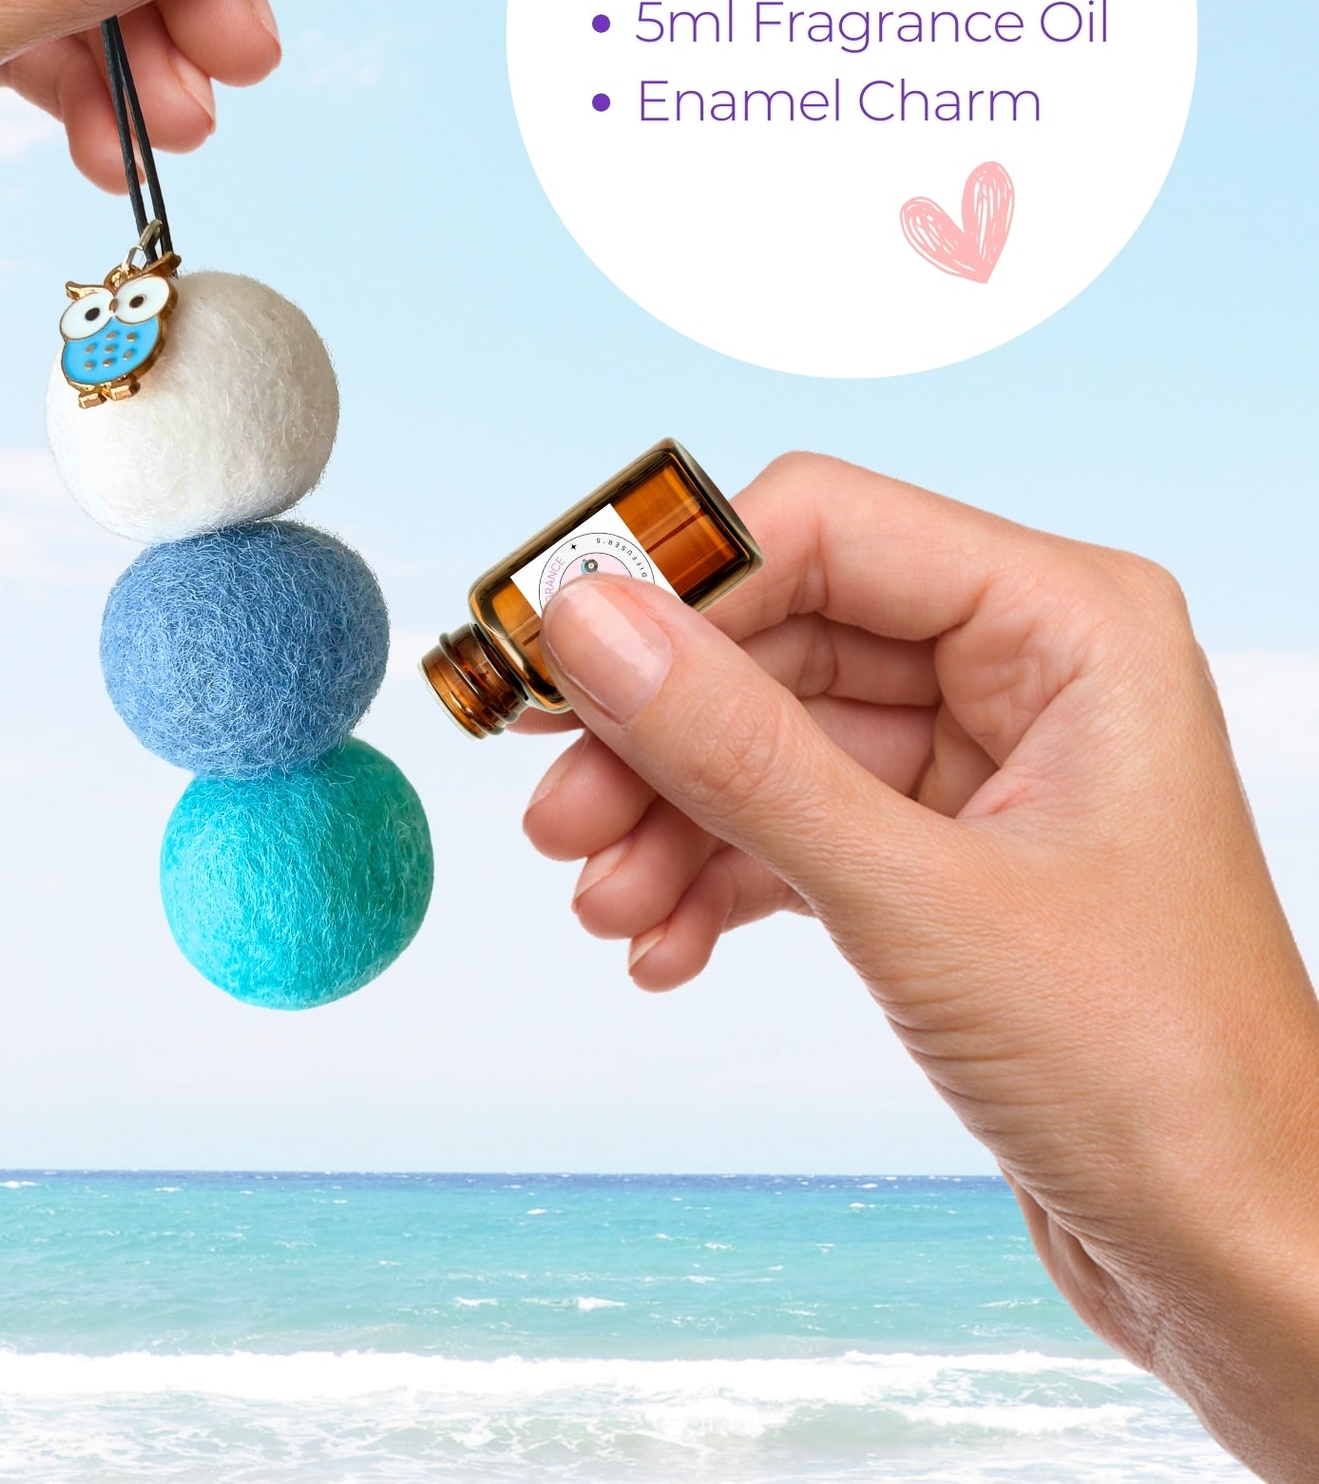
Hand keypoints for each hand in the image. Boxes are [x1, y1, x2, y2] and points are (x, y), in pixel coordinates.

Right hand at [522, 453, 1318, 1478]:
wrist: (1236, 1264)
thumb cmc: (1161, 1082)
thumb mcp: (914, 901)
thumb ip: (738, 752)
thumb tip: (589, 624)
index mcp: (1068, 623)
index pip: (822, 527)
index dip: (676, 584)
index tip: (556, 657)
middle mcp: (1024, 668)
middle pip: (776, 636)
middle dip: (657, 731)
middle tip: (554, 808)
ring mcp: (978, 763)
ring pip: (767, 738)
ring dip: (669, 816)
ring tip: (600, 901)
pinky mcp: (938, 856)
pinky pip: (788, 823)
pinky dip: (713, 875)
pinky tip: (661, 945)